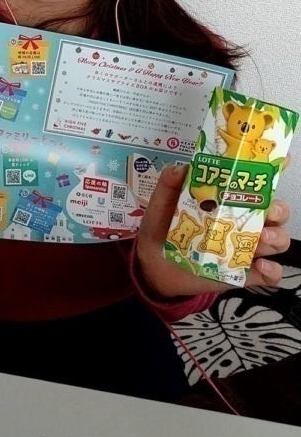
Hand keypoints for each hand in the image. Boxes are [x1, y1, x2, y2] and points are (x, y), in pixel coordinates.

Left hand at [135, 162, 290, 298]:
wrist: (153, 266)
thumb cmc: (163, 229)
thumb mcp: (162, 205)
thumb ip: (169, 185)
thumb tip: (181, 168)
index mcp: (228, 200)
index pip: (256, 183)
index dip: (273, 170)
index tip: (282, 162)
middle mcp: (243, 221)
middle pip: (276, 212)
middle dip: (279, 209)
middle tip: (268, 212)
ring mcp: (245, 248)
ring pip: (278, 240)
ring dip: (277, 238)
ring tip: (261, 240)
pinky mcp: (243, 273)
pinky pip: (269, 274)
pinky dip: (271, 271)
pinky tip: (259, 266)